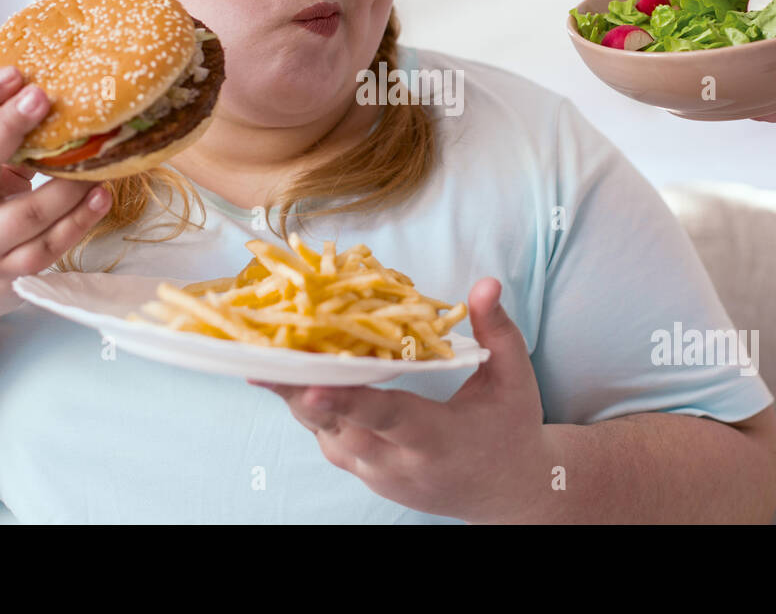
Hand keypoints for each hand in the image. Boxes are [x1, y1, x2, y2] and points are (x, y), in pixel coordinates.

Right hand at [0, 67, 112, 321]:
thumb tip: (40, 91)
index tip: (13, 73)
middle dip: (7, 128)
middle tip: (41, 97)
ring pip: (26, 213)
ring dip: (66, 183)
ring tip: (97, 155)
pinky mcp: (10, 274)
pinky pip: (49, 247)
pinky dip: (79, 221)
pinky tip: (101, 196)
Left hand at [249, 277, 552, 522]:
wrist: (507, 492)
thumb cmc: (512, 430)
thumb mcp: (515, 380)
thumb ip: (498, 331)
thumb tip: (484, 283)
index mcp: (436, 440)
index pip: (387, 418)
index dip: (347, 402)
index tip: (312, 386)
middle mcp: (397, 463)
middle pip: (335, 428)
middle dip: (297, 392)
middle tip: (260, 357)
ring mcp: (375, 473)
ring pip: (321, 433)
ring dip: (294, 395)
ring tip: (263, 355)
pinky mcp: (362, 472)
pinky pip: (324, 436)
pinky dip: (306, 405)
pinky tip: (286, 372)